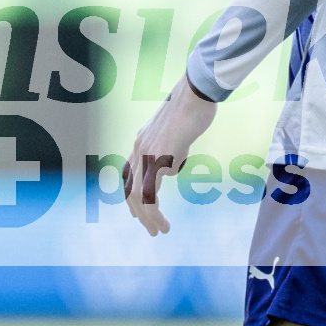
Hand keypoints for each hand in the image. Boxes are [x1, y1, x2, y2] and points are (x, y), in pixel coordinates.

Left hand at [122, 76, 218, 235]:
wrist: (196, 94)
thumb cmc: (193, 110)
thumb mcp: (178, 137)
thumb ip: (170, 154)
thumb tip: (169, 172)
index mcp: (141, 142)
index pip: (129, 175)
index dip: (132, 197)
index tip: (138, 215)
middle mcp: (138, 148)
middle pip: (130, 188)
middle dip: (140, 213)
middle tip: (152, 231)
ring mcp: (146, 153)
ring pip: (139, 194)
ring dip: (148, 217)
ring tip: (159, 231)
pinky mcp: (158, 158)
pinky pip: (150, 192)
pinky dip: (154, 212)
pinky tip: (164, 223)